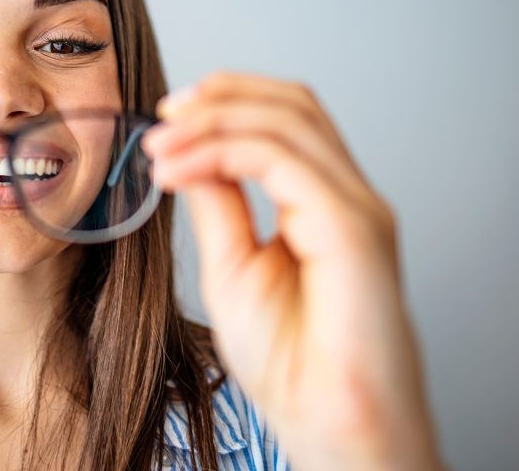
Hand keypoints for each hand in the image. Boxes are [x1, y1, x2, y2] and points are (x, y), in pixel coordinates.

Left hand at [141, 72, 444, 470]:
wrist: (330, 424)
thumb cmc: (291, 363)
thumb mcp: (233, 266)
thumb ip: (220, 205)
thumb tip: (193, 154)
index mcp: (325, 204)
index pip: (287, 120)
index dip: (227, 102)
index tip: (167, 119)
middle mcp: (347, 196)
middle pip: (294, 103)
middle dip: (222, 94)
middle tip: (163, 112)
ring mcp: (355, 207)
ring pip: (290, 118)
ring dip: (215, 117)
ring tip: (162, 139)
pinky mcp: (351, 226)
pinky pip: (281, 160)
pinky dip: (222, 150)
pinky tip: (179, 168)